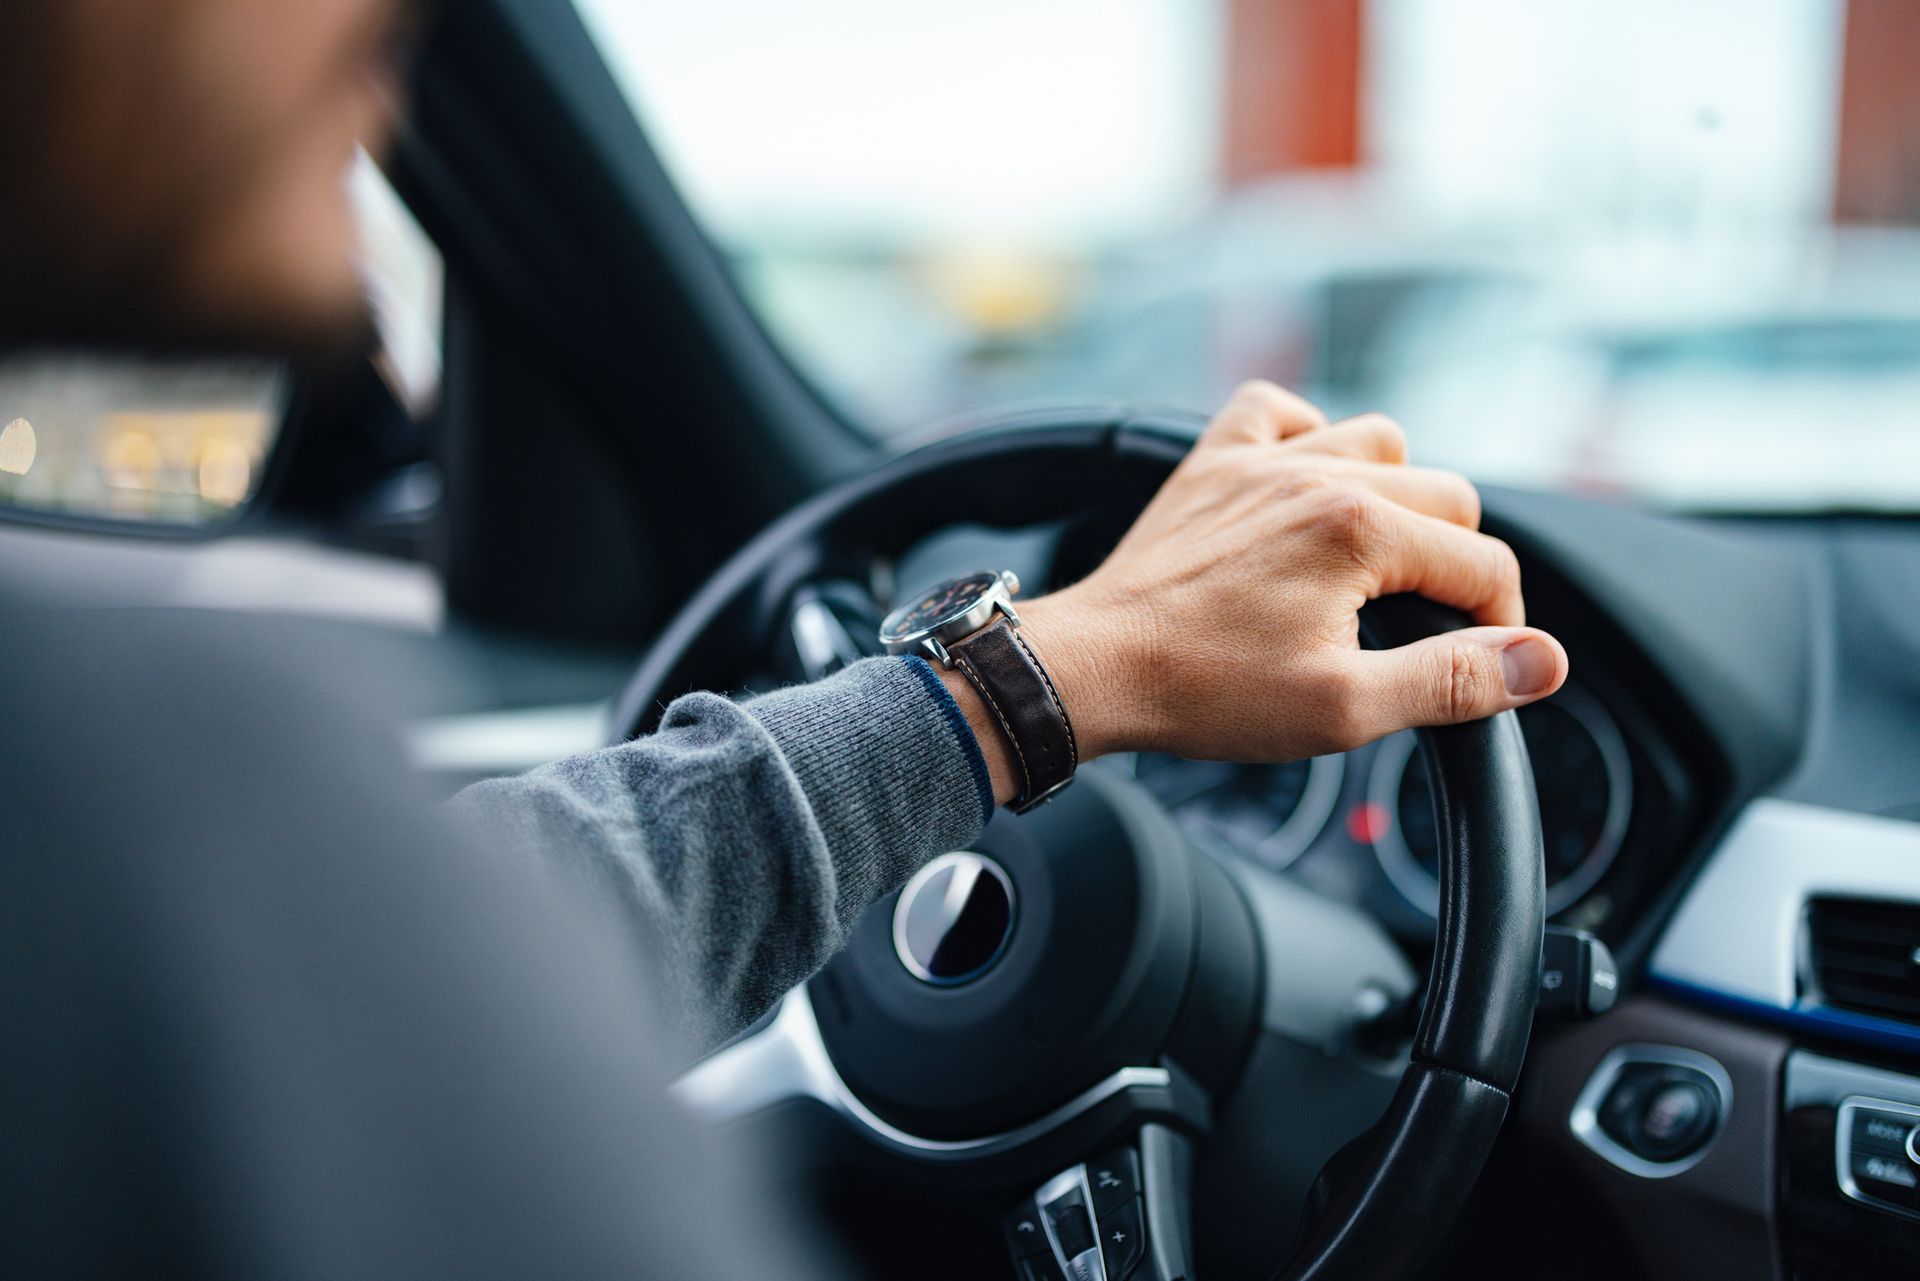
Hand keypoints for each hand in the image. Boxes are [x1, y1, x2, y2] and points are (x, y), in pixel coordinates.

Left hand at [964, 382, 1567, 794]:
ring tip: (1374, 565)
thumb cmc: (1207, 692)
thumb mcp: (1345, 707)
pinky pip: (1277, 409)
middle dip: (1455, 565)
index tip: (1478, 668)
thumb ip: (1453, 679)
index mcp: (1360, 529)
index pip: (1483, 563)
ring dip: (1395, 495)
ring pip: (1378, 442)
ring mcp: (1261, 460)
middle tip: (1424, 628)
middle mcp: (1318, 474)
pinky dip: (1304, 436)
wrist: (1094, 669)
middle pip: (1446, 496)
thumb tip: (1542, 660)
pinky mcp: (1212, 463)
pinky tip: (1303, 487)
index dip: (1500, 626)